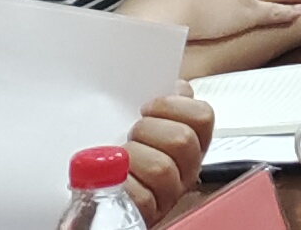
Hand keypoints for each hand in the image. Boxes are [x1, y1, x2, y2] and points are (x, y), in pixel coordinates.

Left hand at [122, 92, 214, 217]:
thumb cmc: (122, 156)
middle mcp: (185, 169)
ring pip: (161, 168)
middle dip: (148, 130)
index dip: (173, 105)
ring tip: (118, 161)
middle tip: (131, 135)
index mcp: (190, 143)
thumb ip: (165, 106)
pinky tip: (112, 180)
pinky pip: (141, 197)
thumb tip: (179, 86)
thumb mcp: (144, 125)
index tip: (147, 108)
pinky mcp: (147, 214)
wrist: (99, 192)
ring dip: (132, 158)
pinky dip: (123, 185)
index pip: (201, 116)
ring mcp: (168, 194)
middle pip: (182, 139)